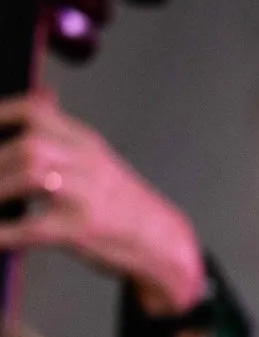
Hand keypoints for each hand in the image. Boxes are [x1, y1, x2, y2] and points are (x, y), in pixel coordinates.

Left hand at [0, 92, 205, 315]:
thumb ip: (63, 129)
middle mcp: (87, 163)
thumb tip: (41, 92)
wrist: (165, 244)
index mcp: (85, 142)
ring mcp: (86, 195)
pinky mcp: (82, 229)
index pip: (35, 112)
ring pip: (30, 175)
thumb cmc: (124, 205)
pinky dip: (5, 232)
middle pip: (29, 145)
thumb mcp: (97, 157)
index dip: (1, 116)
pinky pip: (32, 227)